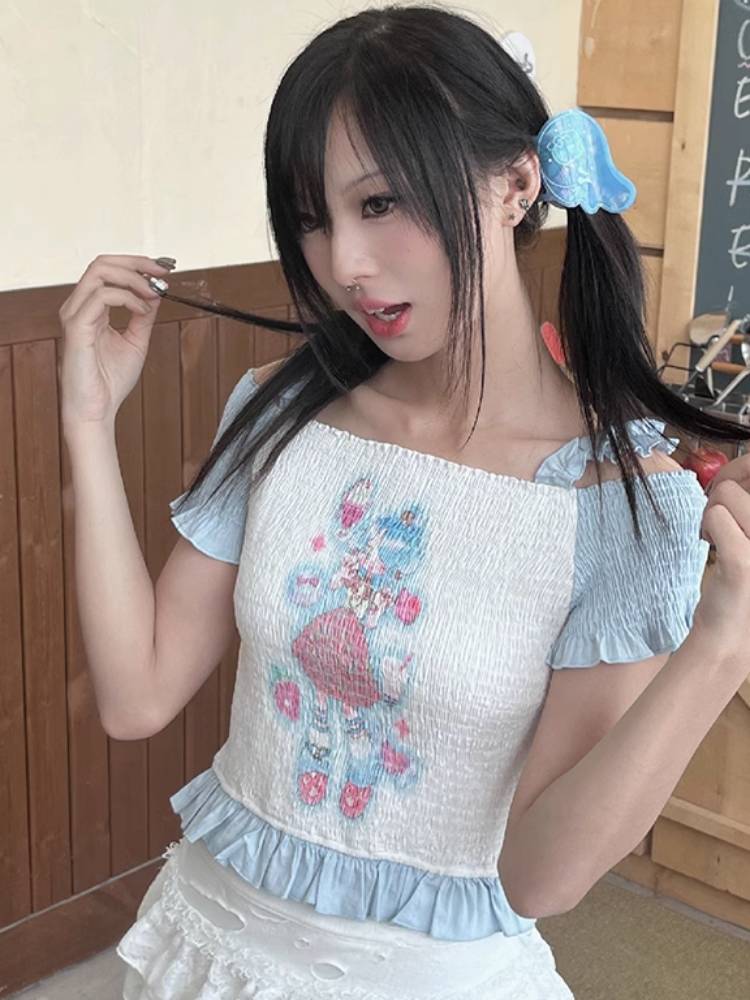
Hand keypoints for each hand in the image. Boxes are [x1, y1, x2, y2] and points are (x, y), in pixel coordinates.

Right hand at [58, 254, 170, 427]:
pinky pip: (101, 296)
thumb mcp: (136, 341)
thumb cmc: (109, 382)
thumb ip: (143, 315)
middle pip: (102, 263)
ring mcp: (75, 315)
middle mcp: (78, 307)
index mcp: (90, 309)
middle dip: (136, 263)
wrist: (96, 410)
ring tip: (154, 292)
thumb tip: (156, 292)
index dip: (137, 264)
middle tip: (162, 272)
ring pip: (100, 272)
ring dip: (134, 278)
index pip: (108, 270)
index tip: (163, 270)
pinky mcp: (76, 327)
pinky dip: (128, 298)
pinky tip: (144, 311)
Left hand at [692, 467, 749, 664]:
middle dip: (721, 495)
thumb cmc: (740, 582)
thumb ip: (742, 499)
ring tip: (718, 540)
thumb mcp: (746, 532)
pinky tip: (712, 547)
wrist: (731, 636)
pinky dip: (707, 529)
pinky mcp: (745, 563)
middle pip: (741, 480)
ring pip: (725, 495)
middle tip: (718, 522)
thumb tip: (737, 468)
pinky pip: (715, 516)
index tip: (727, 486)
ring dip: (711, 515)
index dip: (741, 469)